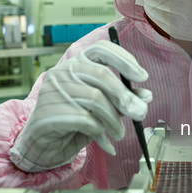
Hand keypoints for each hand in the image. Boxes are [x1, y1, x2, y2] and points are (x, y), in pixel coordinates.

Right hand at [10, 40, 151, 171]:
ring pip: (95, 99)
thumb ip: (122, 99)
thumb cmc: (76, 120)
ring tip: (120, 133)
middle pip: (101, 74)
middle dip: (124, 96)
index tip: (143, 77)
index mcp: (77, 63)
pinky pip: (85, 120)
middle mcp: (63, 71)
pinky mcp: (48, 111)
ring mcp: (54, 90)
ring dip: (114, 120)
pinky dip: (101, 133)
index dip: (124, 59)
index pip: (101, 49)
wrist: (45, 144)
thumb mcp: (103, 108)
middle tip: (140, 113)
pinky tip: (107, 143)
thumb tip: (146, 96)